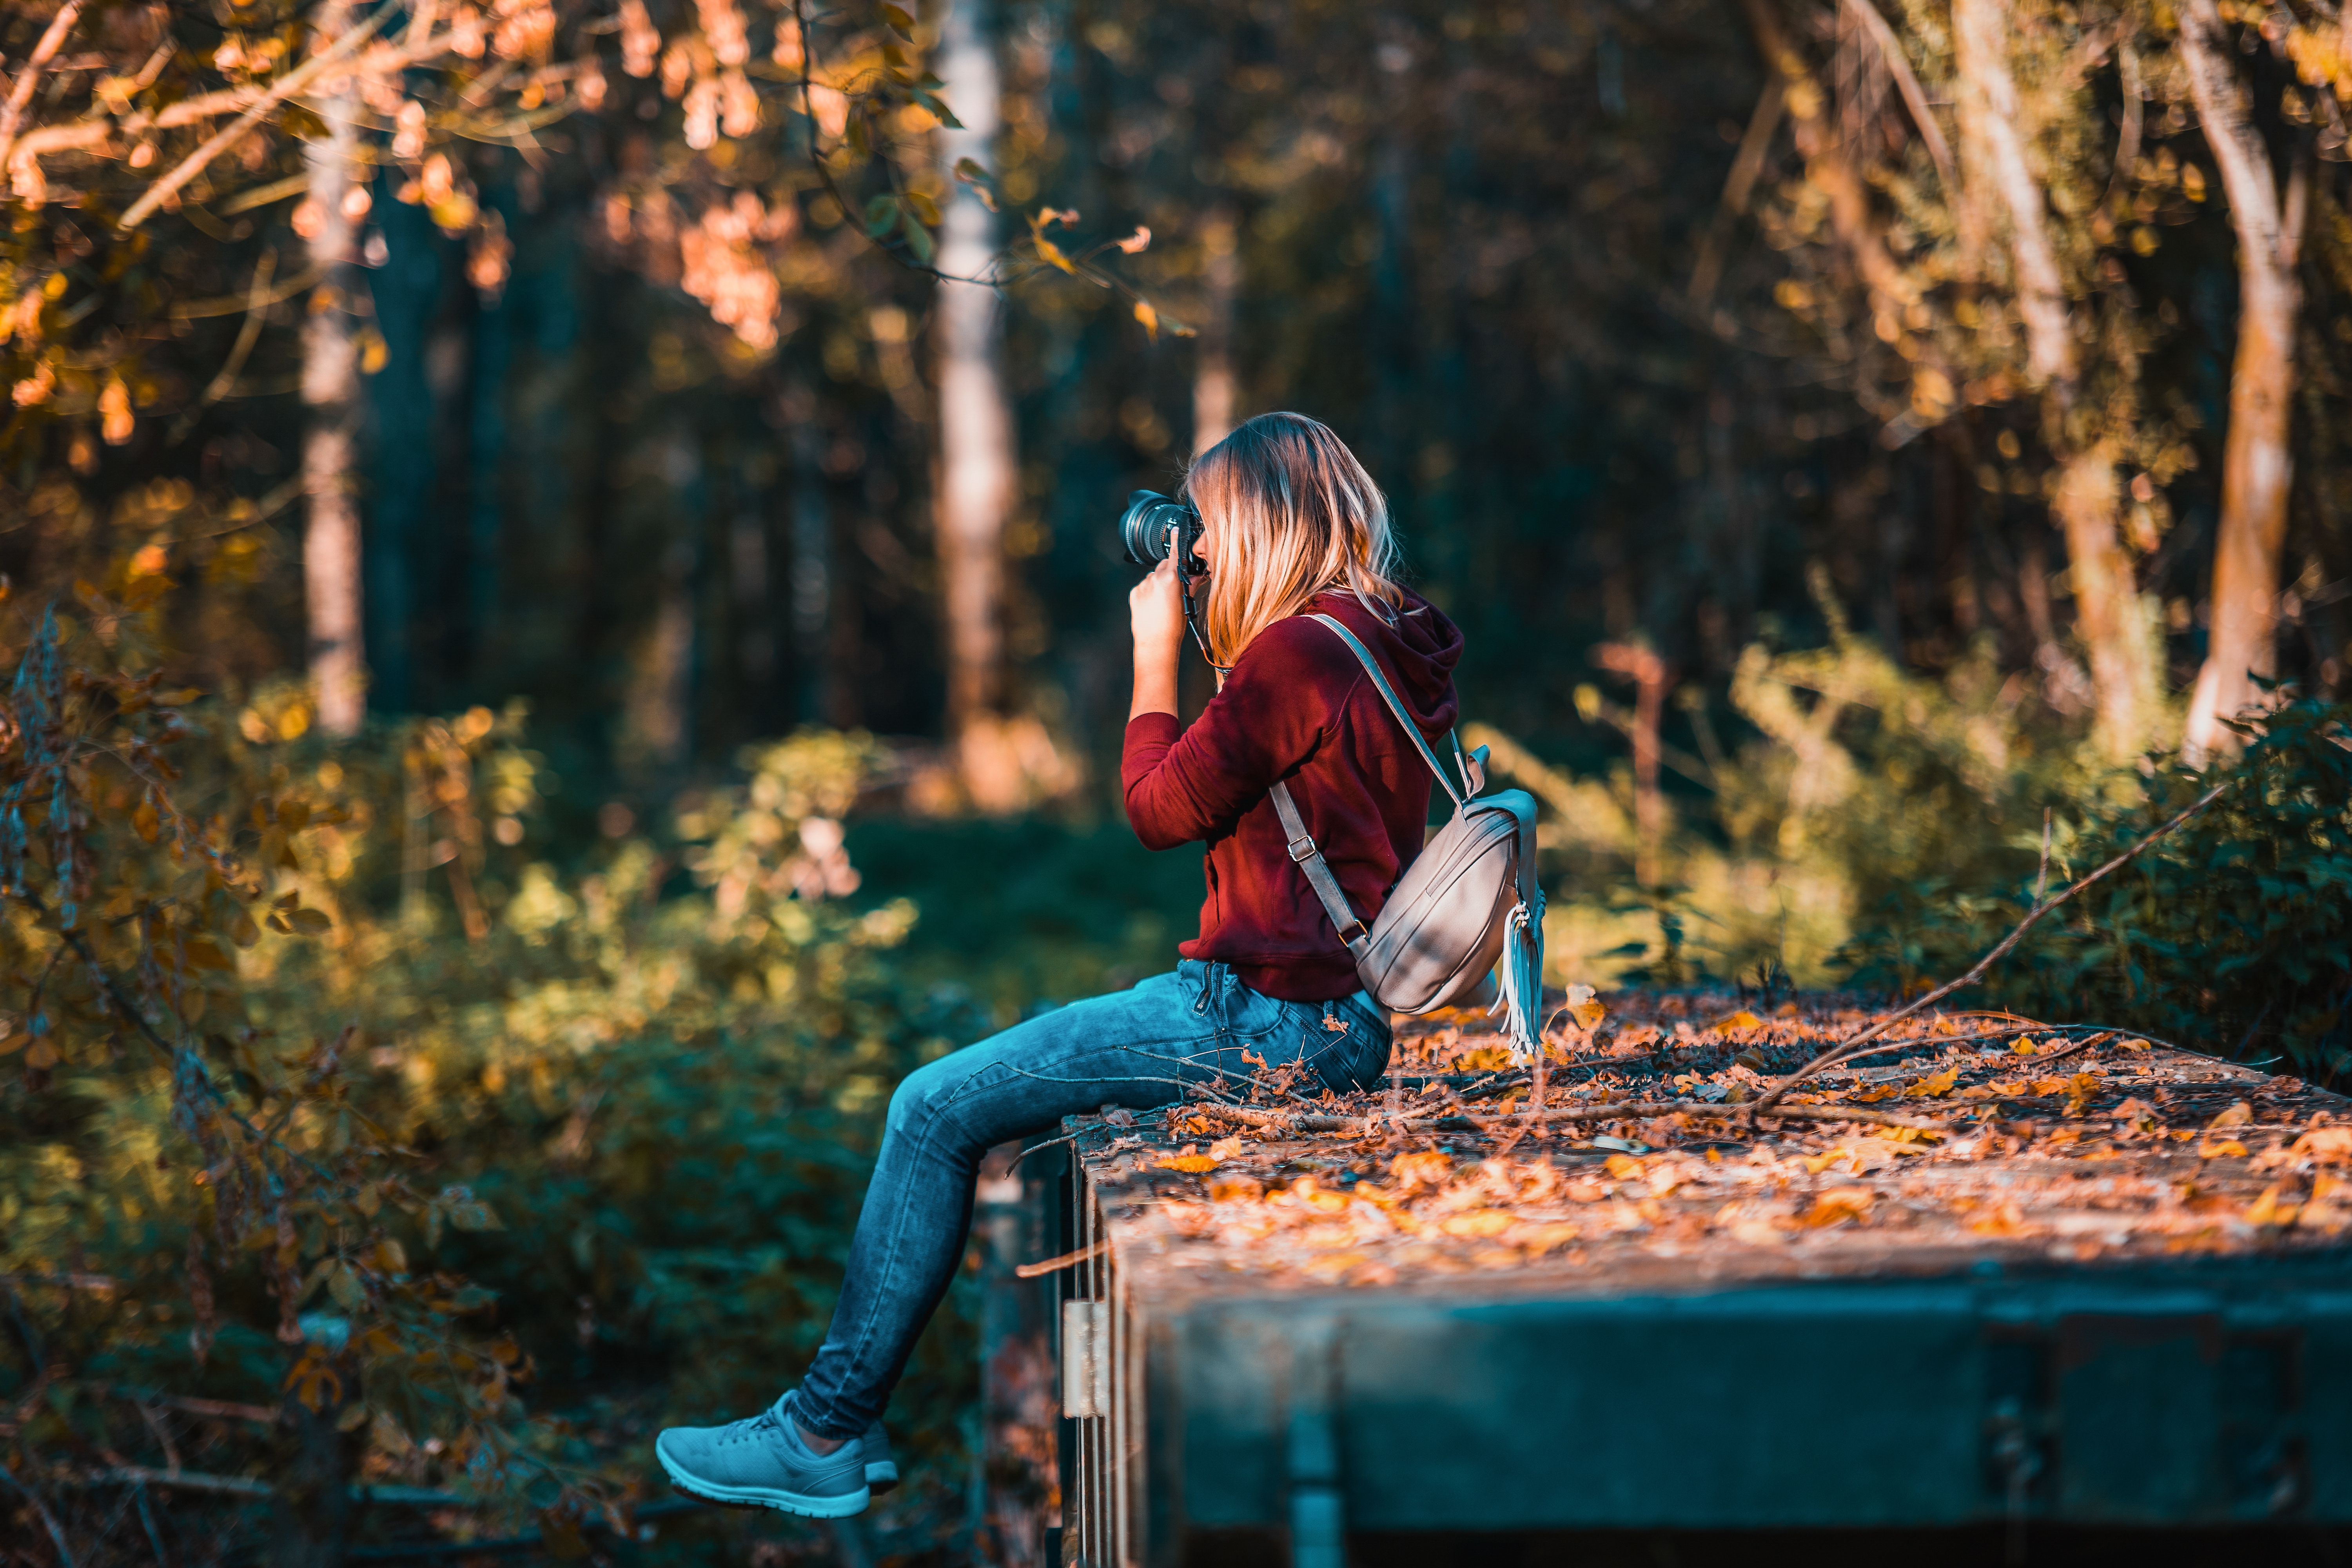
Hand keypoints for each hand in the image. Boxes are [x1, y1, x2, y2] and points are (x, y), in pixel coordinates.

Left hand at [1128, 555, 1185, 719]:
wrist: (1154, 644)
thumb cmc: (1174, 626)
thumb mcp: (1185, 603)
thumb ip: (1190, 585)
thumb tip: (1197, 575)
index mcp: (1170, 578)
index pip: (1174, 553)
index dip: (1176, 541)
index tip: (1176, 530)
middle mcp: (1154, 578)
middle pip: (1164, 566)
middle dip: (1170, 572)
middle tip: (1176, 588)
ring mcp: (1142, 586)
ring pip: (1153, 577)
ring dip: (1159, 583)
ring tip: (1163, 602)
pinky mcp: (1134, 593)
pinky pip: (1144, 587)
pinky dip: (1149, 592)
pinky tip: (1153, 606)